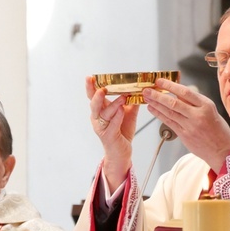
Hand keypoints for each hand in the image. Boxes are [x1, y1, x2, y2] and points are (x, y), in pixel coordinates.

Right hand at [86, 76, 138, 191]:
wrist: (122, 153)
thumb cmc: (121, 132)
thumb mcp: (127, 113)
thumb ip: (131, 101)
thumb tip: (139, 88)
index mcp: (101, 111)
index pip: (93, 96)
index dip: (90, 87)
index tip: (90, 77)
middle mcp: (98, 118)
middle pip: (93, 104)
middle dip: (95, 95)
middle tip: (101, 88)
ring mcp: (102, 127)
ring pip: (103, 114)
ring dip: (113, 104)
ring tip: (122, 98)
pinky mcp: (109, 136)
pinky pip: (112, 125)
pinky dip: (117, 117)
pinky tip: (121, 110)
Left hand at [142, 79, 229, 171]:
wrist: (223, 151)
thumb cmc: (218, 130)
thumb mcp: (211, 111)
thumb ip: (195, 103)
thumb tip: (178, 94)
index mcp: (206, 106)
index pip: (185, 92)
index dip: (170, 86)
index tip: (160, 81)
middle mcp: (198, 115)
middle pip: (174, 103)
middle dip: (158, 95)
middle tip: (147, 90)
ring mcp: (190, 126)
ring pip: (169, 113)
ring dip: (156, 105)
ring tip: (147, 98)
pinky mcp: (185, 136)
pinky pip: (169, 123)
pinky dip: (159, 115)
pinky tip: (153, 110)